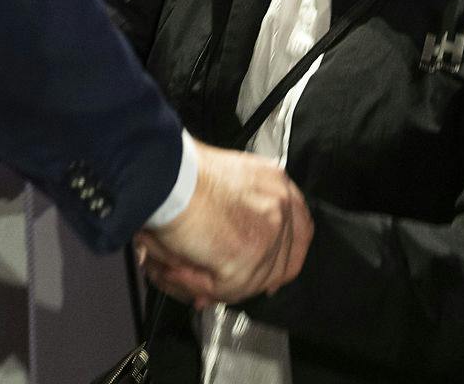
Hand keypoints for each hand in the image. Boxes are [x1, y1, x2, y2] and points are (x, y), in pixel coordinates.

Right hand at [136, 142, 311, 307]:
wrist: (164, 175)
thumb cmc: (179, 173)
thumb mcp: (223, 183)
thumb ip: (238, 216)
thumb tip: (230, 258)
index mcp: (274, 183)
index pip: (299, 229)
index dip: (285, 257)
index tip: (272, 277)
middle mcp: (279, 204)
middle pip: (283, 262)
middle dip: (249, 282)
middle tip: (214, 288)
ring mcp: (269, 231)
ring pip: (252, 282)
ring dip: (215, 282)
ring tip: (182, 267)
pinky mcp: (249, 255)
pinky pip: (228, 290)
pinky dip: (199, 284)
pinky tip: (180, 268)